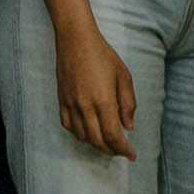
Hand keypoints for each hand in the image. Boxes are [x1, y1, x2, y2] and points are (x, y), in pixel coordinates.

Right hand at [54, 22, 135, 158]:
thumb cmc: (103, 55)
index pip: (113, 136)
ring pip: (82, 136)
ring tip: (106, 140)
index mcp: (103, 100)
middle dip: (111, 150)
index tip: (132, 155)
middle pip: (98, 141)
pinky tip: (87, 129)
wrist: (76, 39)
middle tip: (121, 151)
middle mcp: (85, 106)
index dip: (124, 150)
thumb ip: (128, 103)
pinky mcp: (61, 99)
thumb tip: (128, 127)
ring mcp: (71, 104)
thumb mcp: (124, 76)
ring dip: (96, 143)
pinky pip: (68, 125)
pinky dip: (78, 133)